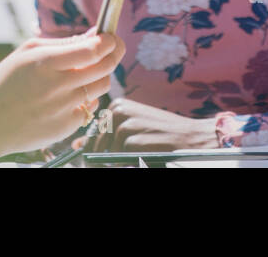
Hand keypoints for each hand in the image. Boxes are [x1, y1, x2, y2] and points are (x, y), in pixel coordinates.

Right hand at [0, 30, 124, 160]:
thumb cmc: (5, 82)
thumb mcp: (27, 52)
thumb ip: (64, 43)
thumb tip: (95, 35)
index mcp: (46, 63)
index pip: (93, 50)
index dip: (109, 41)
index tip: (111, 36)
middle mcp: (57, 87)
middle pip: (105, 68)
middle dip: (114, 54)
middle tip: (113, 48)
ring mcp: (63, 110)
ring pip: (101, 87)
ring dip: (102, 75)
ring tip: (90, 71)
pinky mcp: (65, 128)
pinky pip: (89, 108)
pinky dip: (87, 98)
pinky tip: (73, 94)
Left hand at [81, 98, 217, 153]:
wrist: (191, 138)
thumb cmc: (161, 134)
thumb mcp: (133, 129)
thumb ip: (106, 135)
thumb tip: (77, 145)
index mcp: (118, 106)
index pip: (92, 132)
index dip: (95, 148)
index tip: (102, 156)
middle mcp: (118, 111)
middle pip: (94, 143)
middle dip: (100, 157)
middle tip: (120, 159)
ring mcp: (124, 124)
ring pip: (106, 152)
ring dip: (115, 160)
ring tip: (138, 154)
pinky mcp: (131, 139)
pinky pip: (117, 158)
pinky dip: (126, 162)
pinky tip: (143, 156)